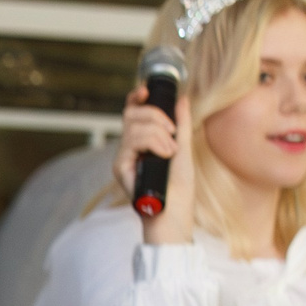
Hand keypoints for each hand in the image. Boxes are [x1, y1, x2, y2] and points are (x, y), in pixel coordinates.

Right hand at [115, 87, 194, 246]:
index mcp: (142, 143)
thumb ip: (182, 124)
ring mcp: (124, 158)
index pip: (133, 112)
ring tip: (172, 150)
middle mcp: (129, 149)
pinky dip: (154, 143)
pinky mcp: (121, 168)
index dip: (136, 98)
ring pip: (134, 126)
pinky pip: (133, 142)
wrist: (173, 215)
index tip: (146, 90)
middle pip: (131, 114)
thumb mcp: (184, 149)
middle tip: (172, 132)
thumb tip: (182, 99)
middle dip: (155, 115)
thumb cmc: (178, 190)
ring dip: (159, 132)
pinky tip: (166, 154)